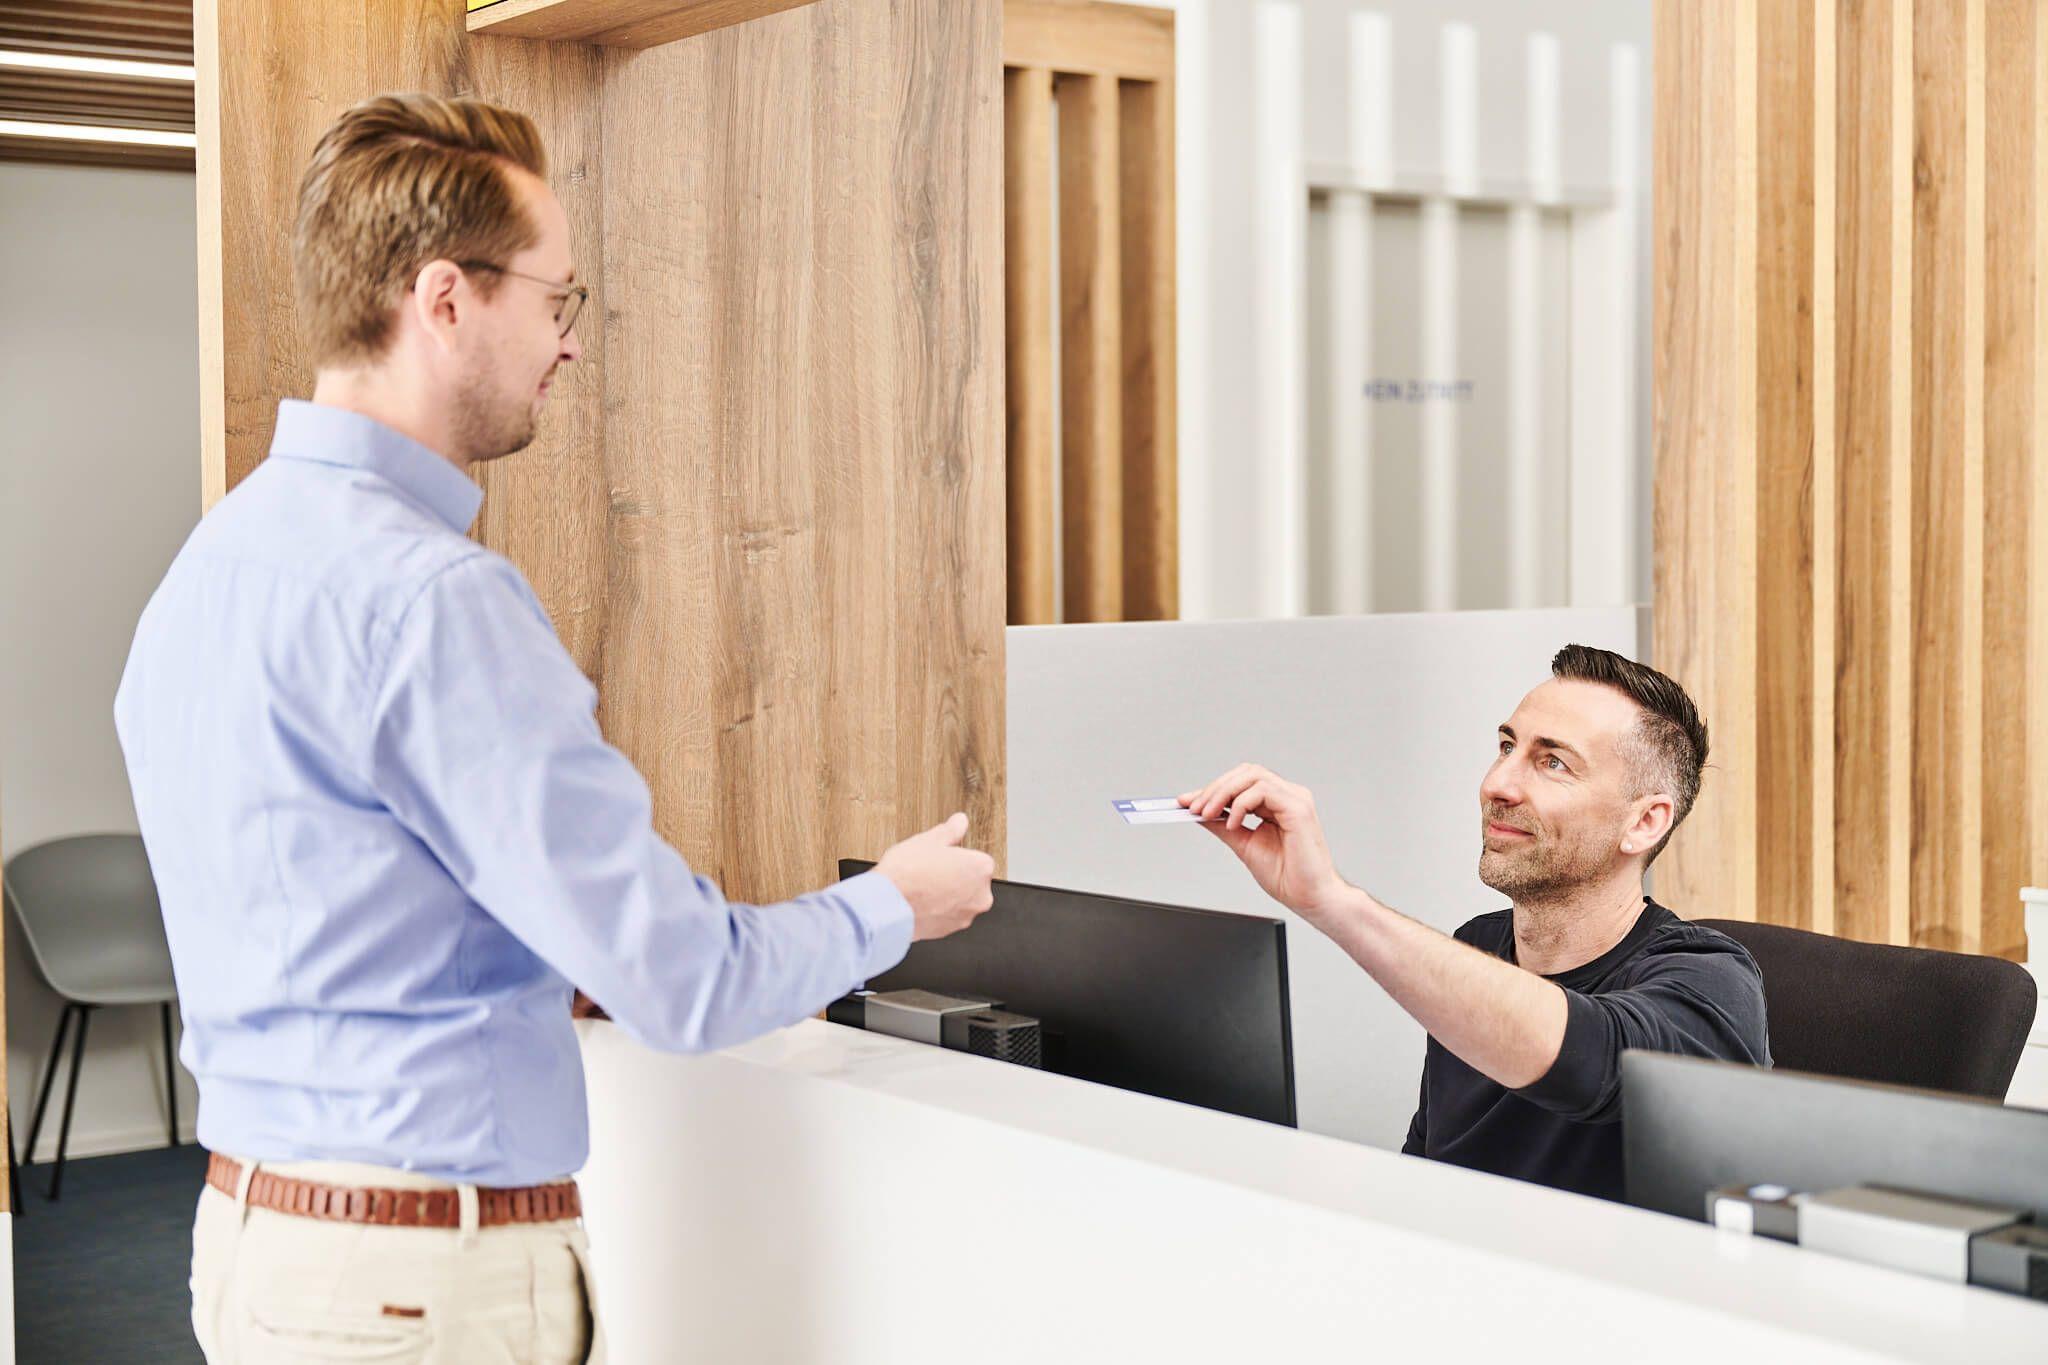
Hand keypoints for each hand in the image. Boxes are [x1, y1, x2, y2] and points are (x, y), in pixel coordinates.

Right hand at [875, 812, 996, 941]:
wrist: (888, 906)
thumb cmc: (908, 873)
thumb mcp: (929, 840)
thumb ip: (951, 830)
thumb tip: (960, 822)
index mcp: (981, 868)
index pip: (976, 858)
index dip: (955, 857)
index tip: (941, 858)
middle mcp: (981, 895)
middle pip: (970, 880)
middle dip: (954, 876)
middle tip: (930, 871)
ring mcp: (966, 915)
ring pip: (959, 900)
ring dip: (947, 894)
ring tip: (923, 887)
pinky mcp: (950, 931)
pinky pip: (948, 916)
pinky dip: (938, 910)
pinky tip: (920, 901)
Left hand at [1179, 765, 1346, 917]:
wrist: (1309, 897)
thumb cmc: (1287, 876)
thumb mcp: (1244, 845)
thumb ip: (1224, 826)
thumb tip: (1201, 814)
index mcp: (1277, 803)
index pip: (1241, 782)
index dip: (1212, 789)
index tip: (1187, 801)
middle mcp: (1288, 796)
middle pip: (1246, 772)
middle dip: (1215, 788)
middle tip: (1195, 808)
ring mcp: (1295, 799)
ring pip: (1252, 775)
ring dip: (1224, 793)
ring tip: (1209, 814)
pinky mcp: (1299, 808)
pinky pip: (1263, 790)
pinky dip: (1242, 804)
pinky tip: (1233, 823)